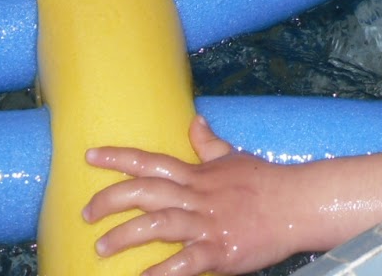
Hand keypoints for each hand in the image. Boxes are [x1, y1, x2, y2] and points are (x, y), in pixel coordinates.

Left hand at [84, 116, 299, 275]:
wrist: (296, 204)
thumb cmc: (264, 181)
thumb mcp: (233, 158)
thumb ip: (209, 144)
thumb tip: (195, 121)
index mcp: (197, 175)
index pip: (151, 161)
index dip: (118, 158)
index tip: (89, 156)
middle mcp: (197, 197)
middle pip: (147, 192)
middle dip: (111, 200)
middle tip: (85, 212)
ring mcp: (208, 224)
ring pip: (160, 224)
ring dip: (127, 236)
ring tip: (101, 248)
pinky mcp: (220, 251)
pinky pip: (187, 262)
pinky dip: (164, 272)